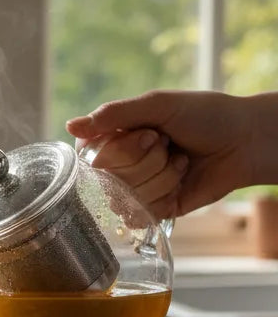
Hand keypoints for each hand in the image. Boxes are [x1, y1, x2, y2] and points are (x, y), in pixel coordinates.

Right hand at [66, 89, 277, 217]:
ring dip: (163, 175)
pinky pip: (142, 212)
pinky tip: (181, 180)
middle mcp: (119, 165)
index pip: (91, 155)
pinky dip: (167, 194)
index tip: (149, 134)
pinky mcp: (152, 209)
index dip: (121, 149)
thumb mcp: (158, 104)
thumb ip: (113, 114)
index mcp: (114, 137)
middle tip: (168, 144)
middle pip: (110, 177)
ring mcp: (134, 189)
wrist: (245, 141)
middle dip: (148, 159)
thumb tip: (70, 126)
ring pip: (128, 196)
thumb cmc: (206, 115)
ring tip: (180, 161)